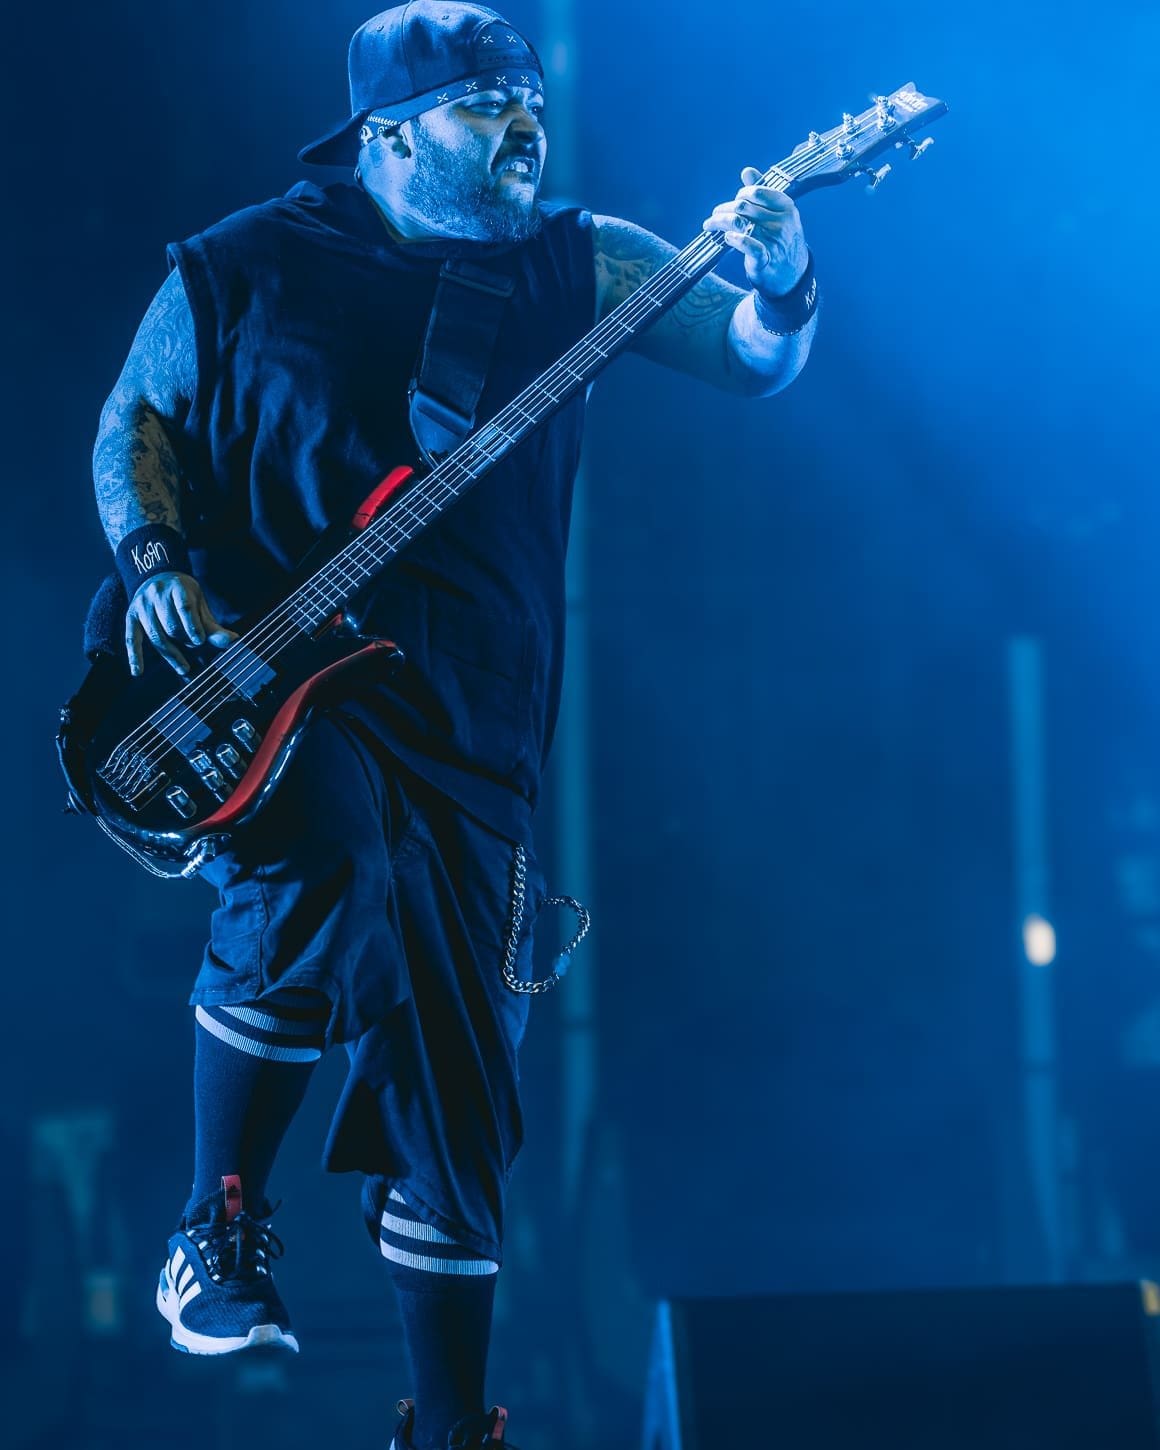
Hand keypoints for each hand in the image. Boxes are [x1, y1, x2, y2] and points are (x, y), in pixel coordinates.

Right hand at [125, 571, 236, 676]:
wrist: (156, 576)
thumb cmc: (183, 594)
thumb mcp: (199, 604)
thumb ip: (212, 625)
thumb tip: (233, 641)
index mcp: (177, 587)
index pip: (184, 608)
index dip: (192, 626)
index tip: (199, 641)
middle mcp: (156, 594)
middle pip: (170, 626)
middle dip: (184, 639)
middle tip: (194, 644)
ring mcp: (141, 606)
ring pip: (155, 635)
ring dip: (171, 654)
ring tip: (184, 667)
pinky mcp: (131, 617)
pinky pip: (132, 638)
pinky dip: (134, 656)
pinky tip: (137, 672)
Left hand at [703, 166, 808, 298]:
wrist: (791, 273)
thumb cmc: (780, 238)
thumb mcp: (778, 213)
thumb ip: (762, 192)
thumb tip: (747, 171)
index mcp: (786, 206)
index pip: (756, 192)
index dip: (740, 195)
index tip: (734, 202)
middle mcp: (781, 221)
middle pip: (742, 206)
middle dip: (724, 209)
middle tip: (715, 214)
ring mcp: (773, 240)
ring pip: (737, 223)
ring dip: (718, 222)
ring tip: (709, 224)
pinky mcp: (764, 259)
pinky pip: (747, 245)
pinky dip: (734, 239)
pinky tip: (726, 237)